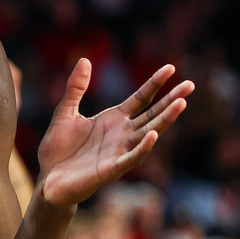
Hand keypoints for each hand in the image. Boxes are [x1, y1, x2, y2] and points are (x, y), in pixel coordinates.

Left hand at [37, 60, 192, 207]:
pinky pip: (131, 158)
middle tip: (190, 85)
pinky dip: (142, 147)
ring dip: (164, 120)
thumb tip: (84, 59)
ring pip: (148, 133)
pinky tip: (152, 135)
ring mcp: (119, 151)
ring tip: (181, 104)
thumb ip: (75, 88)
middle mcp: (122, 134)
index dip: (155, 84)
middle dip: (171, 100)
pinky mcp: (111, 169)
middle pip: (152, 114)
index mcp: (114, 119)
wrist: (48, 179)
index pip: (140, 98)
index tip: (171, 68)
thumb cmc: (58, 148)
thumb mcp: (65, 112)